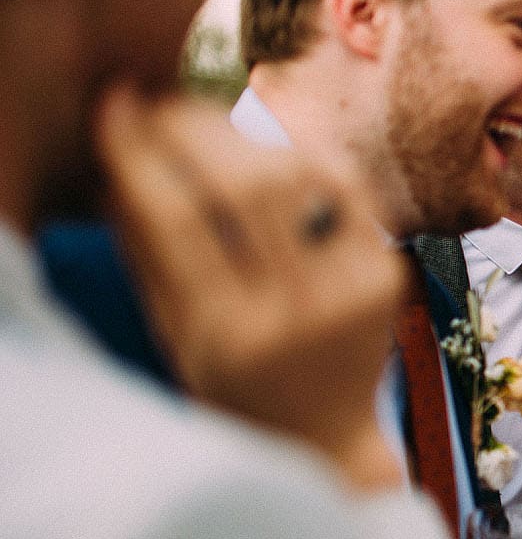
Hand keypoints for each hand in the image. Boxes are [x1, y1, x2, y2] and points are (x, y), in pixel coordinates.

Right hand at [96, 85, 403, 492]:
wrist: (324, 437)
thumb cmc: (231, 384)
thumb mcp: (174, 332)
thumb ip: (148, 252)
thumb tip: (122, 157)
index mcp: (226, 334)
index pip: (176, 219)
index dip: (141, 151)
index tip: (116, 107)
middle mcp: (294, 315)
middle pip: (241, 187)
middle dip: (192, 129)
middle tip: (159, 101)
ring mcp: (350, 294)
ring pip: (295, 179)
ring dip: (242, 136)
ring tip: (204, 122)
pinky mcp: (387, 277)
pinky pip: (345, 190)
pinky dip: (301, 156)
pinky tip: (267, 147)